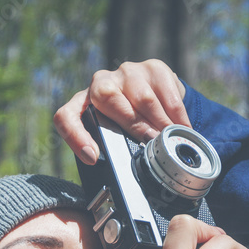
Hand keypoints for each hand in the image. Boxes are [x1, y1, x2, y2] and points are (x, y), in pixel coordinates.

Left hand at [54, 59, 190, 164]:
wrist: (157, 96)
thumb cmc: (131, 125)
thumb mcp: (117, 138)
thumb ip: (113, 150)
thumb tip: (121, 179)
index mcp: (83, 105)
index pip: (66, 117)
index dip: (75, 136)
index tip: (92, 157)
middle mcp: (100, 84)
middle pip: (106, 98)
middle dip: (132, 125)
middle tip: (151, 143)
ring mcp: (126, 73)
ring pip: (141, 97)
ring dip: (158, 121)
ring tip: (169, 138)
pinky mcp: (152, 68)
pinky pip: (165, 91)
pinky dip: (176, 114)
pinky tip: (182, 127)